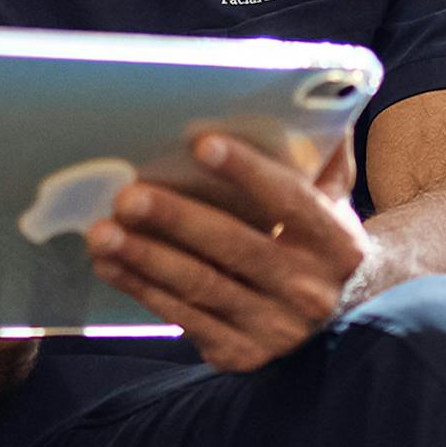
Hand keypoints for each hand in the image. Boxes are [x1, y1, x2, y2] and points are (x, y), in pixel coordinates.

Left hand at [85, 131, 369, 371]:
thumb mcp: (334, 198)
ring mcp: (276, 328)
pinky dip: (141, 288)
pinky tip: (108, 264)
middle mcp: (310, 290)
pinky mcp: (242, 353)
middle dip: (176, 220)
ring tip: (101, 231)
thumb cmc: (319, 237)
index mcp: (338, 243)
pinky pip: (184, 317)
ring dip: (145, 258)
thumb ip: (323, 153)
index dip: (248, 172)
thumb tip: (315, 92)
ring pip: (201, 287)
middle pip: (235, 247)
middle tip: (126, 195)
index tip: (201, 142)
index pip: (290, 201)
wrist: (344, 316)